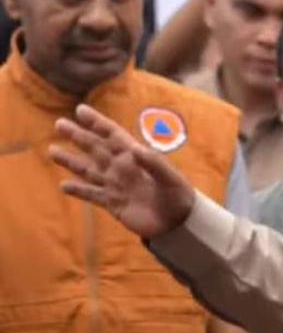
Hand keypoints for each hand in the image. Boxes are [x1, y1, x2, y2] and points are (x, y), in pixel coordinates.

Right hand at [49, 104, 195, 238]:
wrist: (179, 222)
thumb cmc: (179, 196)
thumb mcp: (170, 178)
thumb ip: (154, 164)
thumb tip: (135, 149)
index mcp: (136, 157)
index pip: (113, 136)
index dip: (98, 123)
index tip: (81, 110)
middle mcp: (123, 169)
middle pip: (96, 149)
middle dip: (79, 136)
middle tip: (59, 123)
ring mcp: (117, 186)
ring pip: (89, 170)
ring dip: (71, 161)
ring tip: (52, 150)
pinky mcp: (114, 204)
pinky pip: (93, 195)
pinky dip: (79, 191)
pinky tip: (64, 186)